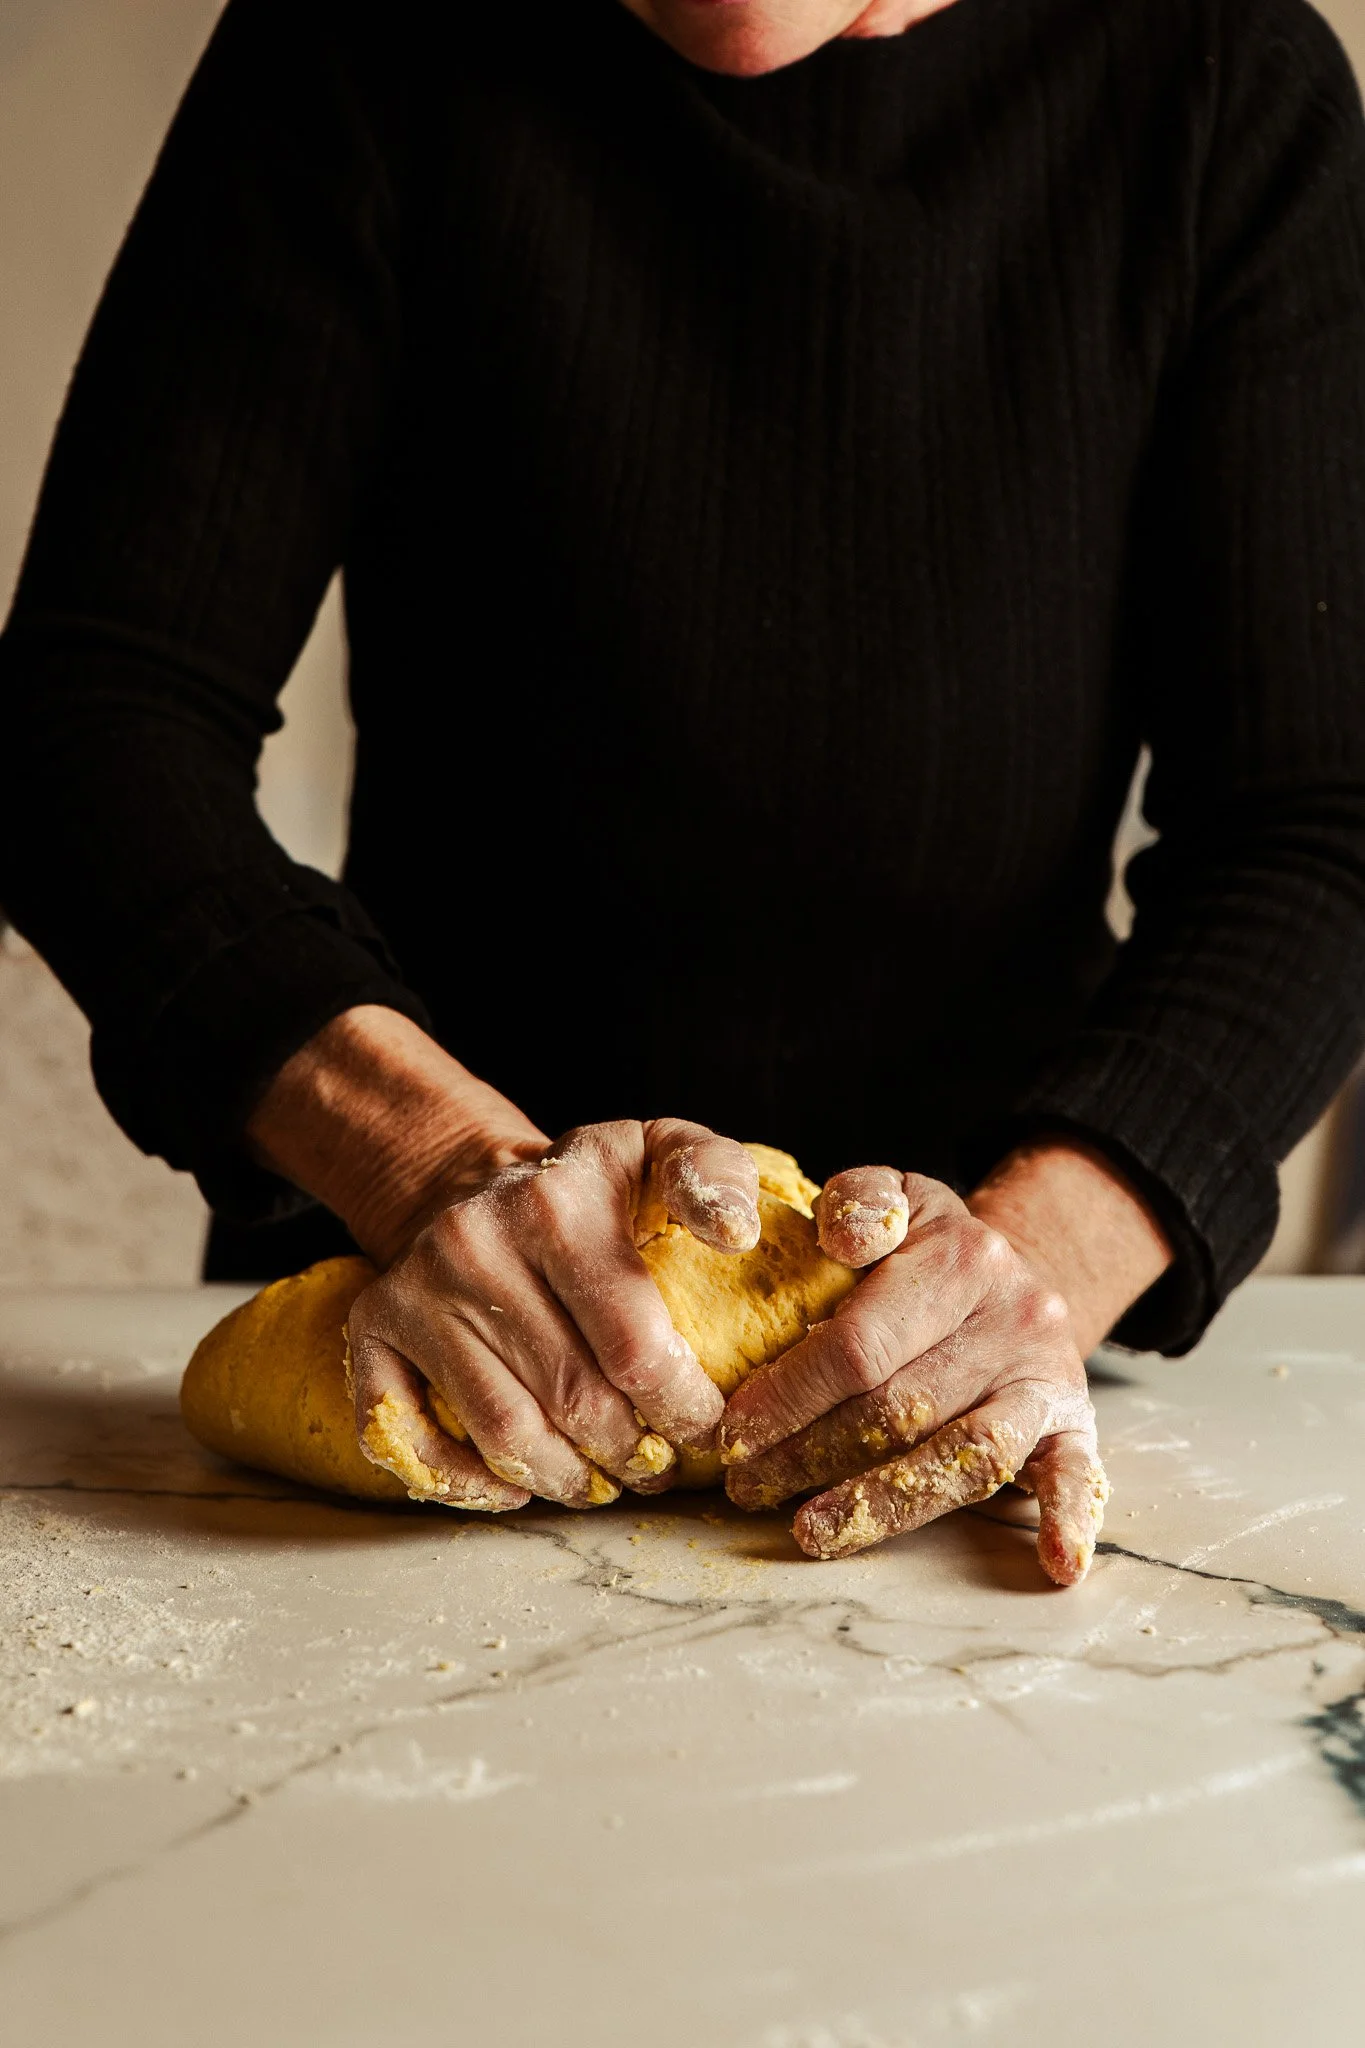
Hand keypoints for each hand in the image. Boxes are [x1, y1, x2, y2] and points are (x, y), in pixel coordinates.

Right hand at [247, 1006, 763, 1512]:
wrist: (471, 1180)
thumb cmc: (589, 1189)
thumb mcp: (657, 1150)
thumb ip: (714, 1175)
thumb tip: (736, 1235)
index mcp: (555, 1203)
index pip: (635, 1346)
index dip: (683, 1408)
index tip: (705, 1426)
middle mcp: (472, 1243)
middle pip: (574, 1399)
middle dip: (633, 1453)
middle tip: (658, 1464)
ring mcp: (415, 1291)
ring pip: (504, 1434)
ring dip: (565, 1480)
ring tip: (604, 1481)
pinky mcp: (371, 1331)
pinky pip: (412, 1442)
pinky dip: (469, 1485)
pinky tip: (519, 1485)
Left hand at [719, 1169, 1107, 1584]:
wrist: (1024, 1271)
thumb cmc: (930, 1248)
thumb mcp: (897, 1197)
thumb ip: (857, 1201)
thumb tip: (839, 1237)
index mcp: (961, 1258)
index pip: (862, 1342)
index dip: (790, 1395)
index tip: (733, 1433)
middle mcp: (1013, 1317)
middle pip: (903, 1407)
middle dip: (810, 1455)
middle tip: (746, 1486)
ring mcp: (1046, 1377)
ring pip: (968, 1454)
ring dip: (884, 1502)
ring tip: (813, 1530)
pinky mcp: (1075, 1425)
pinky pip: (1080, 1477)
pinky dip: (1068, 1519)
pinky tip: (1054, 1566)